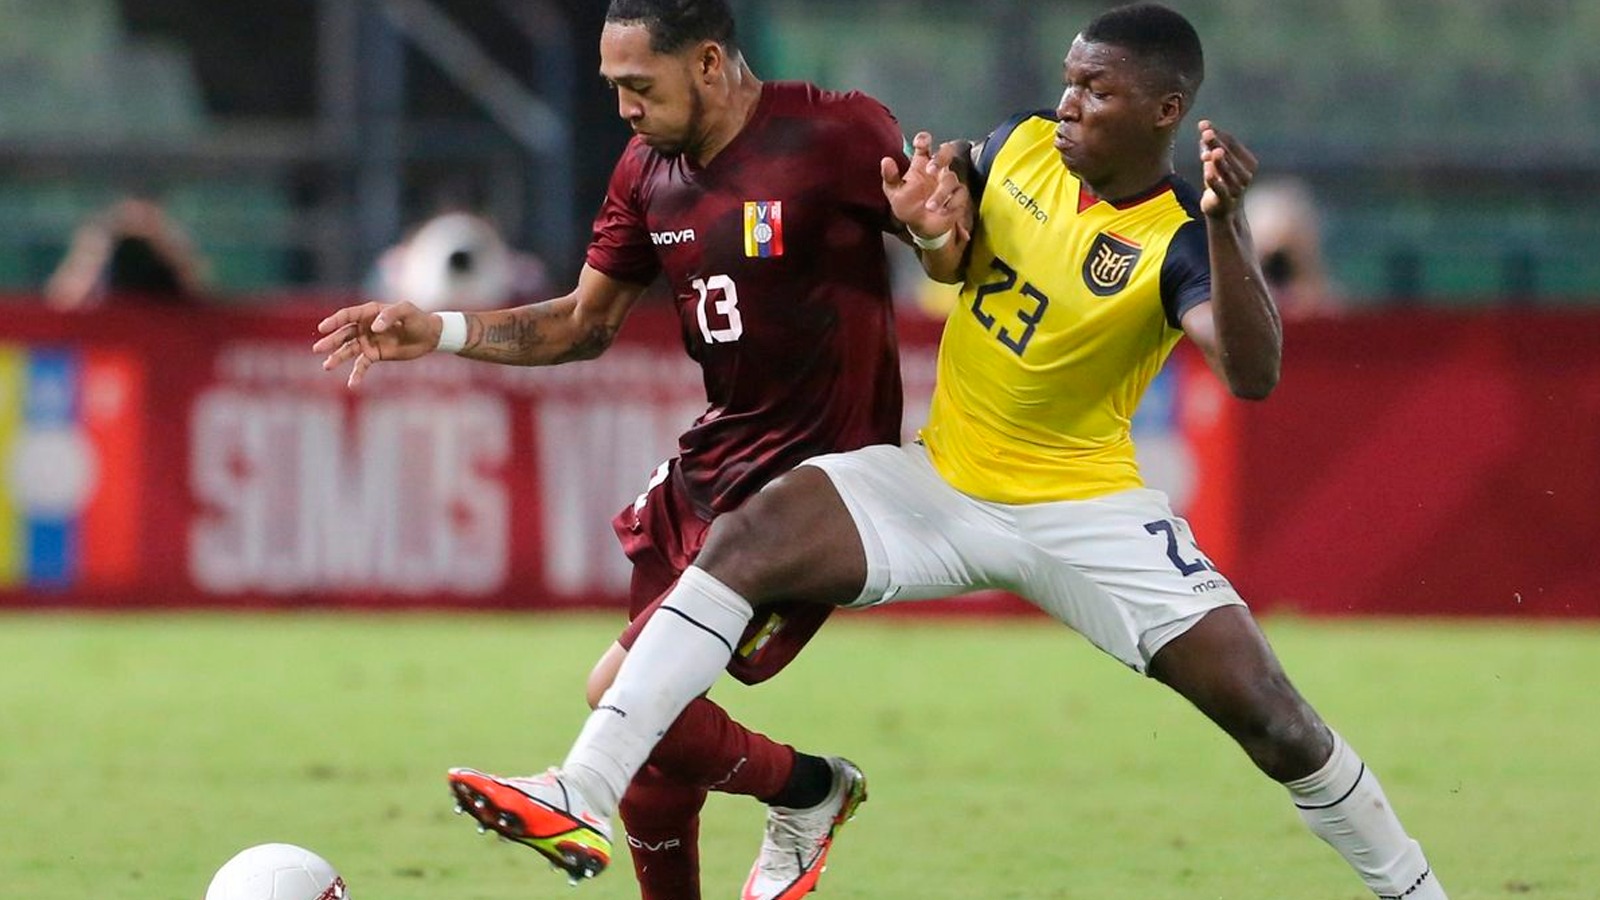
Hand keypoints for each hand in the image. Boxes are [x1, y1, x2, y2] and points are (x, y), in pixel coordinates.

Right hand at [313, 300, 440, 388]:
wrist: (429, 336)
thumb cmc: (418, 319)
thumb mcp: (406, 311)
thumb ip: (390, 316)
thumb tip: (374, 328)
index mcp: (370, 313)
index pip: (347, 316)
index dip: (334, 321)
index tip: (323, 328)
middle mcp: (365, 327)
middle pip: (343, 334)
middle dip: (331, 341)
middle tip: (318, 349)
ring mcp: (368, 342)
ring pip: (348, 350)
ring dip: (337, 358)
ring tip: (327, 366)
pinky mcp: (375, 355)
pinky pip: (362, 365)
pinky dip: (356, 374)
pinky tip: (351, 384)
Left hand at [881, 131, 969, 243]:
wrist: (921, 227)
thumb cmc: (908, 206)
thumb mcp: (894, 193)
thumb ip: (890, 177)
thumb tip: (886, 160)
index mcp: (920, 164)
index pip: (924, 145)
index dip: (924, 139)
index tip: (920, 143)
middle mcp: (937, 170)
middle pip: (946, 152)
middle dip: (941, 157)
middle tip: (931, 169)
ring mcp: (948, 182)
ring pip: (951, 178)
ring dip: (941, 193)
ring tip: (930, 207)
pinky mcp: (958, 195)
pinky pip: (960, 194)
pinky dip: (952, 203)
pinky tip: (943, 211)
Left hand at [1197, 120, 1257, 218]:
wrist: (1222, 211)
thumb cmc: (1220, 182)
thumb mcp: (1215, 163)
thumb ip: (1209, 146)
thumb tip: (1203, 127)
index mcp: (1248, 163)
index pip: (1232, 144)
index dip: (1218, 133)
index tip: (1203, 124)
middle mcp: (1246, 175)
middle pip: (1228, 154)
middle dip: (1216, 142)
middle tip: (1205, 133)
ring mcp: (1237, 188)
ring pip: (1226, 170)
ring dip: (1217, 160)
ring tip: (1210, 150)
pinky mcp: (1226, 200)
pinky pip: (1219, 187)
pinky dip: (1213, 178)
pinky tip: (1206, 167)